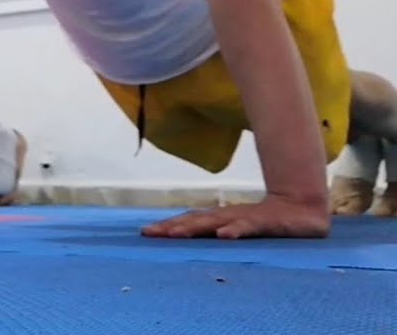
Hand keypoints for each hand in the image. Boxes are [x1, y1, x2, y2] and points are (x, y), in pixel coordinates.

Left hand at [142, 194, 330, 238]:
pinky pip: (247, 227)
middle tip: (150, 233)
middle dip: (171, 227)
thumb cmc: (266, 221)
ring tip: (174, 234)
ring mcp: (244, 218)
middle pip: (194, 221)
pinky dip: (235, 231)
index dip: (168, 226)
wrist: (302, 208)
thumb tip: (193, 240)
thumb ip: (219, 232)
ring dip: (194, 228)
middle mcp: (227, 216)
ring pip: (215, 223)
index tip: (145, 233)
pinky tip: (223, 236)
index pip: (189, 221)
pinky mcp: (264, 223)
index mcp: (220, 218)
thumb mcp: (238, 228)